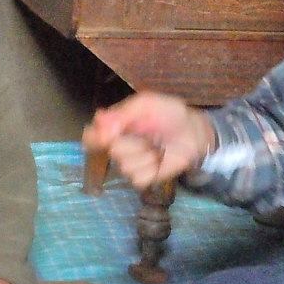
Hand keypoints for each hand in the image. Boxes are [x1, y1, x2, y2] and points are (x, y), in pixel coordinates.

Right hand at [81, 93, 215, 190]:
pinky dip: (152, 169)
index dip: (94, 138)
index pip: (91, 136)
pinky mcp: (142, 177)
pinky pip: (138, 179)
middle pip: (113, 151)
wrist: (192, 132)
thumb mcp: (146, 105)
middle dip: (134, 143)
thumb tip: (98, 122)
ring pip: (126, 166)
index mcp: (114, 127)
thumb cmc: (169, 114)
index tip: (105, 136)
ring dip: (146, 155)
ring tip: (157, 146)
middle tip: (149, 133)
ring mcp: (129, 163)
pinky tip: (159, 159)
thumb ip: (122, 114)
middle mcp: (118, 146)